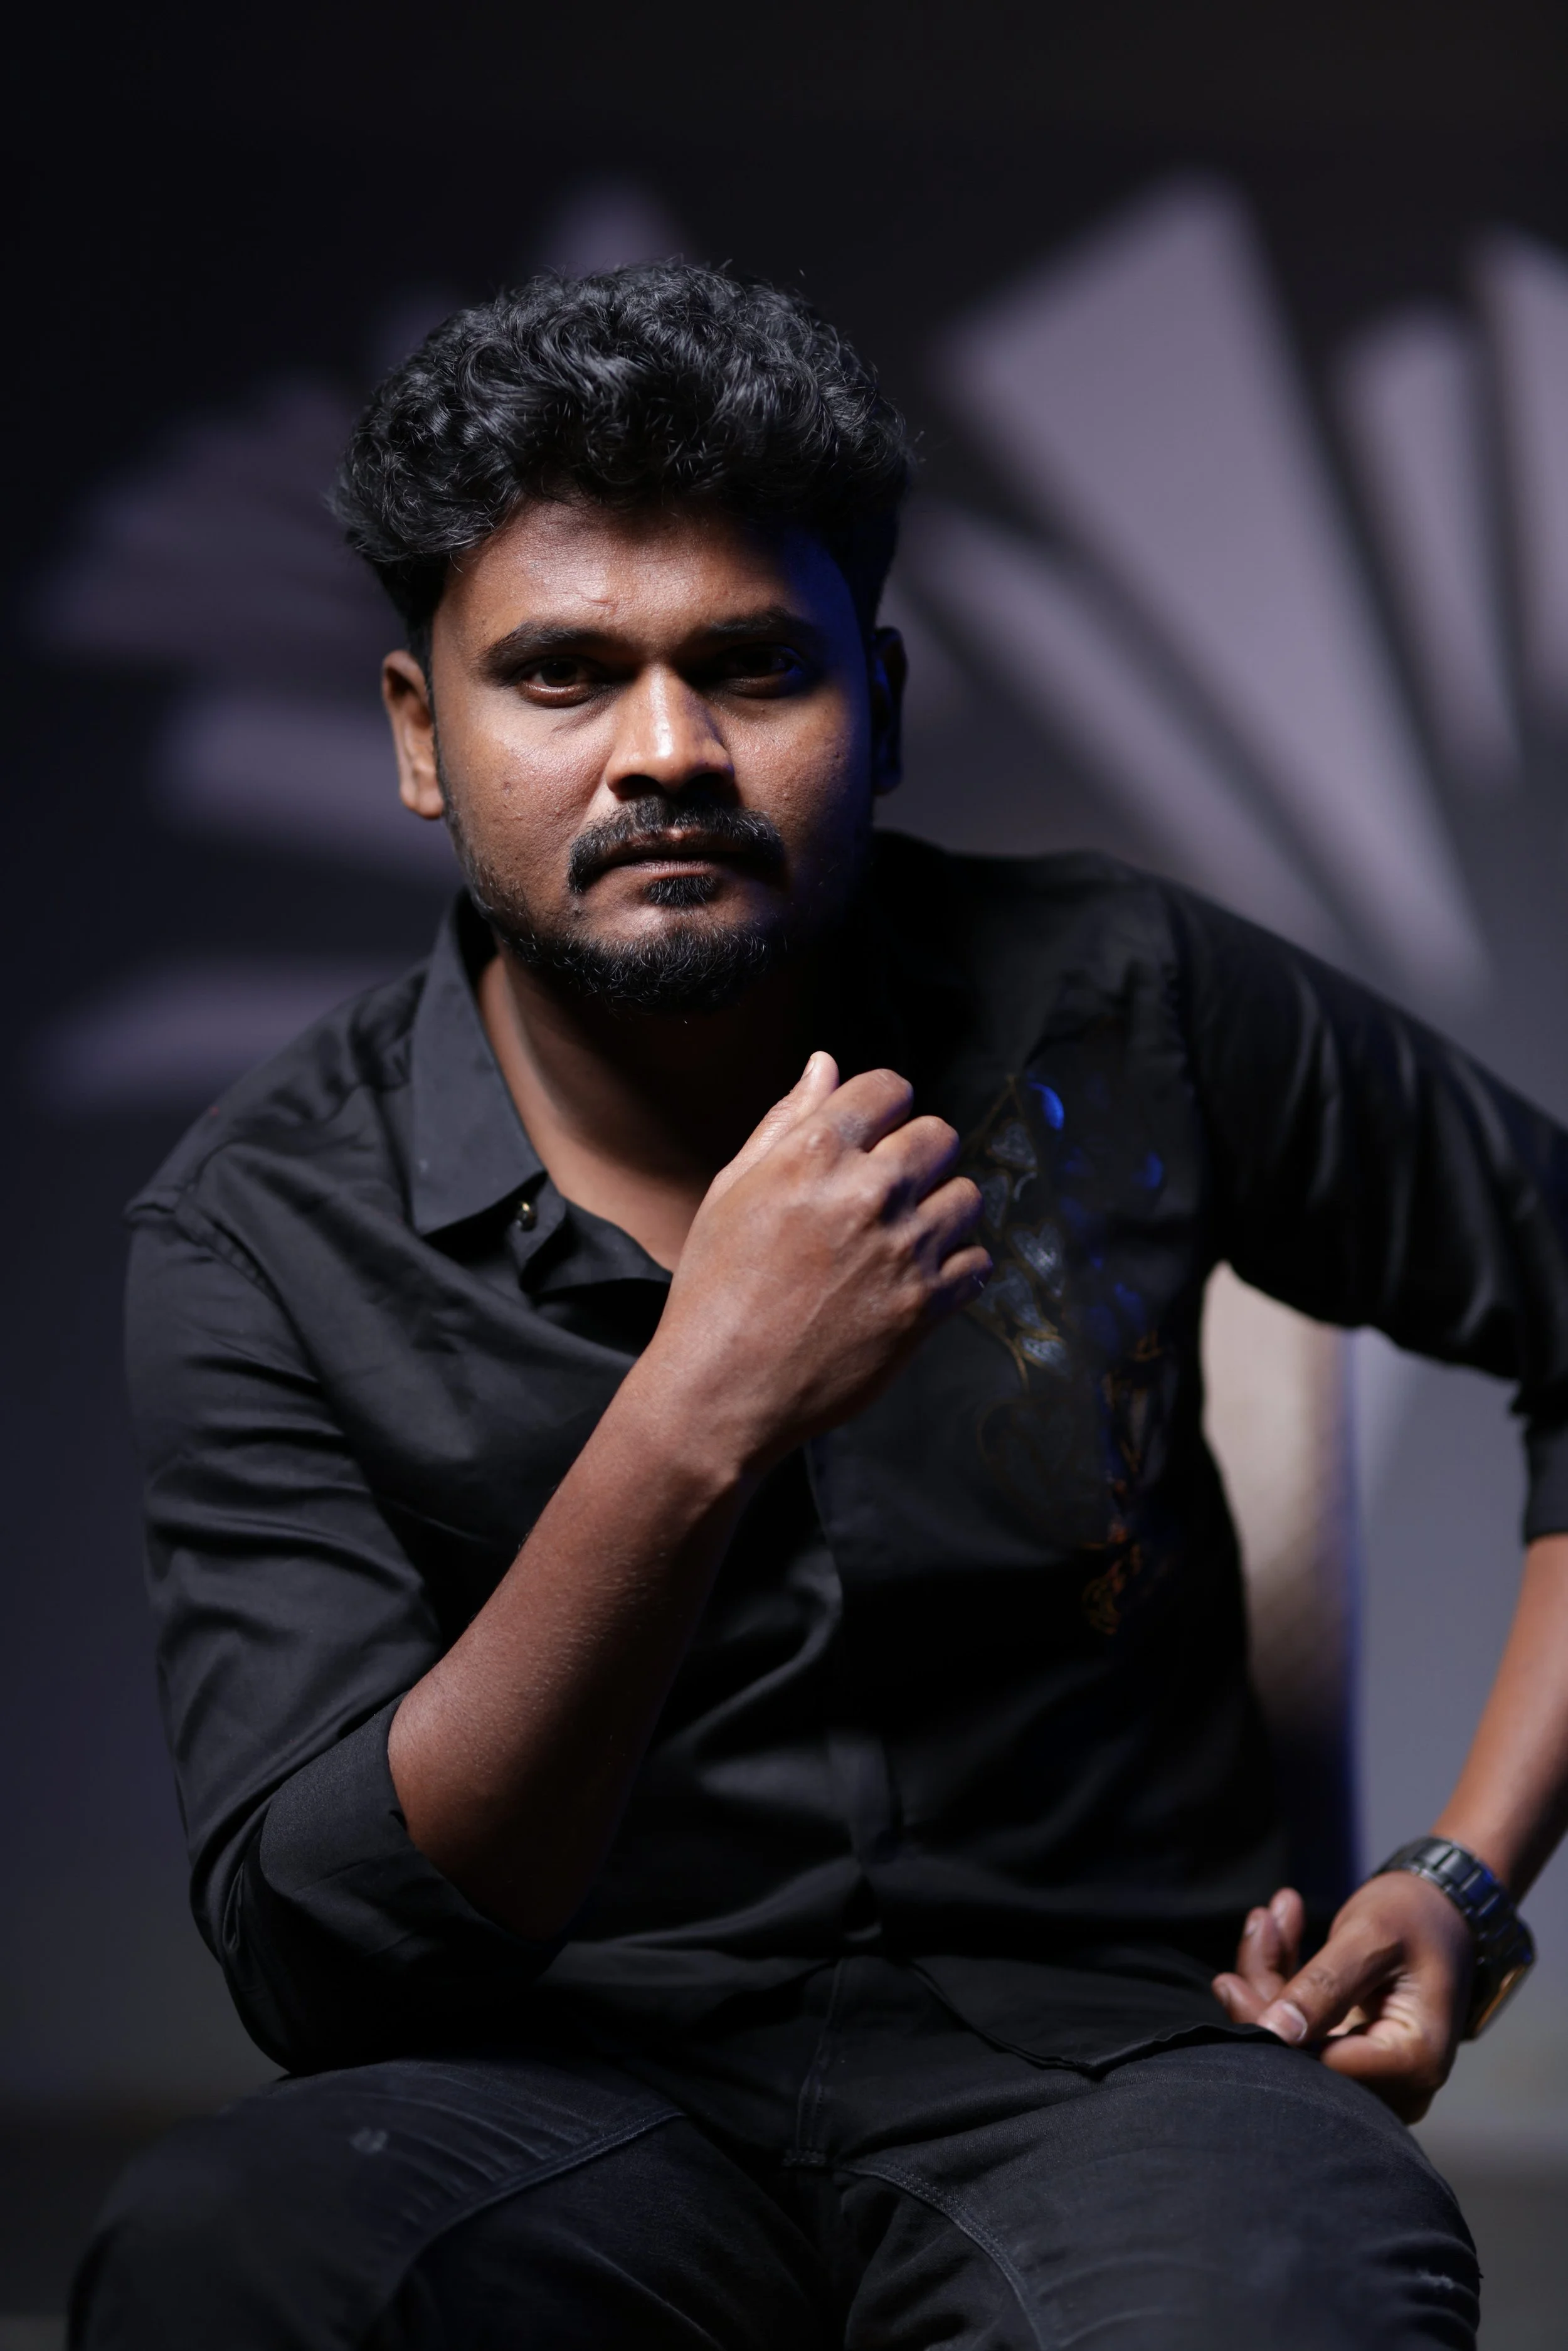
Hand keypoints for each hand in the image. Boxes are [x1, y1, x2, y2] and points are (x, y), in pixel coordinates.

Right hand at [642, 1052, 989, 1473]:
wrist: (722, 1389)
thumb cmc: (715, 1288)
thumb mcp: (732, 1190)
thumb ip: (786, 1121)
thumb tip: (825, 1064)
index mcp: (815, 1152)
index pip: (890, 1088)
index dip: (883, 1108)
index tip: (874, 1134)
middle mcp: (869, 1192)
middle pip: (939, 1136)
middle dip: (918, 1155)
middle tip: (887, 1191)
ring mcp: (904, 1250)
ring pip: (967, 1196)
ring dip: (941, 1209)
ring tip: (901, 1238)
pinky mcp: (927, 1306)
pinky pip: (978, 1262)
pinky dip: (956, 1267)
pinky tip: (917, 1279)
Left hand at [1212, 1876, 1474, 2120]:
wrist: (1447, 1910)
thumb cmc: (1418, 1916)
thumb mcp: (1371, 1937)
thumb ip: (1324, 1986)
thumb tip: (1273, 2033)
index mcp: (1414, 2062)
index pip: (1320, 2067)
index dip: (1269, 2031)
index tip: (1230, 1981)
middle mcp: (1400, 2084)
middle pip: (1304, 2059)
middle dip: (1266, 1993)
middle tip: (1255, 1930)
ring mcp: (1378, 2073)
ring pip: (1297, 2042)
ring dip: (1271, 1977)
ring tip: (1267, 1918)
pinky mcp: (1356, 2053)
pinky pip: (1306, 2030)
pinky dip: (1286, 1980)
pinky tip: (1278, 1928)